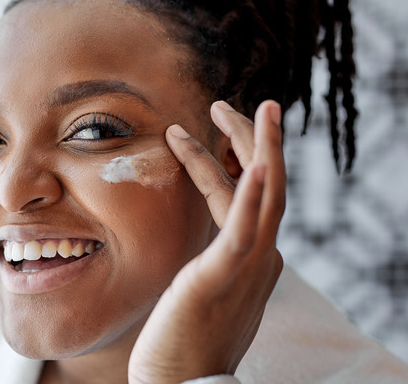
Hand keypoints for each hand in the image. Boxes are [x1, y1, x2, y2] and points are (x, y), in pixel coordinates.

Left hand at [127, 100, 285, 383]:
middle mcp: (258, 257)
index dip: (234, 160)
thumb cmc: (183, 342)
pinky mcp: (224, 276)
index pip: (247, 196)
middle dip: (250, 140)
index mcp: (249, 258)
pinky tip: (255, 163)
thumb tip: (199, 248)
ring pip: (263, 194)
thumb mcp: (200, 290)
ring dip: (257, 147)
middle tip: (231, 105)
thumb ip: (207, 263)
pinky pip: (244, 230)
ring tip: (240, 108)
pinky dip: (254, 194)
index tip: (221, 132)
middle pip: (264, 184)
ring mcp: (247, 266)